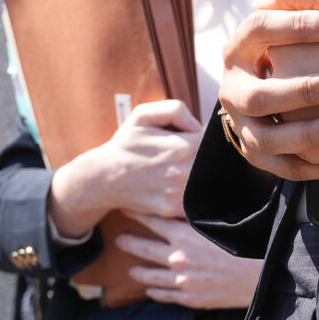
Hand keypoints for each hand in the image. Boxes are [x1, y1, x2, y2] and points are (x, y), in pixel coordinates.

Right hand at [46, 99, 200, 235]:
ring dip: (206, 174)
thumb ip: (175, 110)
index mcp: (182, 147)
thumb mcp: (143, 115)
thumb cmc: (125, 145)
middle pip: (215, 163)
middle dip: (211, 156)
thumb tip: (198, 125)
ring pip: (208, 182)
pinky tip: (188, 184)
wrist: (103, 178)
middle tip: (199, 153)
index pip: (214, 142)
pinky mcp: (173, 209)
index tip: (205, 138)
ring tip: (190, 167)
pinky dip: (197, 193)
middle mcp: (183, 172)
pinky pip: (196, 201)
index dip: (213, 139)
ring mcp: (179, 193)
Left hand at [113, 217, 265, 309]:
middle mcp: (178, 258)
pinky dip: (155, 292)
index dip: (138, 214)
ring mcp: (181, 281)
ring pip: (150, 276)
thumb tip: (186, 207)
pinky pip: (166, 295)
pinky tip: (150, 291)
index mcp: (184, 236)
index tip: (126, 209)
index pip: (154, 222)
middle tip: (118, 240)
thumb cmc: (244, 246)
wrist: (259, 276)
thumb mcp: (220, 225)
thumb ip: (199, 219)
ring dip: (138, 272)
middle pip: (145, 249)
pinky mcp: (189, 298)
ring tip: (131, 270)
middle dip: (129, 243)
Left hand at [216, 0, 318, 181]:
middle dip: (312, 75)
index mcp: (280, 55)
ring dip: (317, 105)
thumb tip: (264, 0)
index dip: (311, 41)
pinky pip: (314, 142)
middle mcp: (278, 96)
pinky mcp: (314, 155)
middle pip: (284, 80)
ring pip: (296, 113)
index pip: (278, 44)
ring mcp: (294, 128)